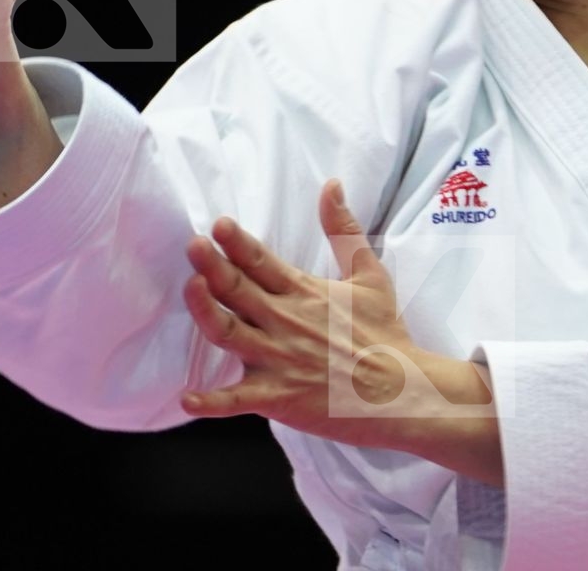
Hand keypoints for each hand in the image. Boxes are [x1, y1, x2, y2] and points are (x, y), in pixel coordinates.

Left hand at [179, 180, 446, 450]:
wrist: (401, 392)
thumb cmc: (384, 334)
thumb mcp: (369, 275)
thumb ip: (344, 230)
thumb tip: (331, 186)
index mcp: (303, 293)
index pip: (261, 261)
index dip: (236, 242)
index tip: (218, 224)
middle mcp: (285, 322)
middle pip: (237, 290)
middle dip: (211, 266)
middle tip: (193, 245)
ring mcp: (277, 360)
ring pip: (227, 334)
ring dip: (204, 312)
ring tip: (189, 290)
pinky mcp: (276, 397)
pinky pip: (235, 400)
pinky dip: (210, 402)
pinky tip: (186, 398)